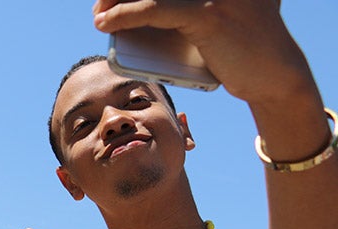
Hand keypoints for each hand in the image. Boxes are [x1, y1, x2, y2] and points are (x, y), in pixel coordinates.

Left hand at [92, 0, 314, 106]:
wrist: (274, 76)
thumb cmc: (238, 49)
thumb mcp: (212, 18)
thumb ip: (187, 7)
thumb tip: (134, 8)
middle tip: (100, 5)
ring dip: (116, 0)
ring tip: (99, 15)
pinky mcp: (209, 14)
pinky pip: (156, 10)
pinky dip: (125, 15)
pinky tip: (105, 23)